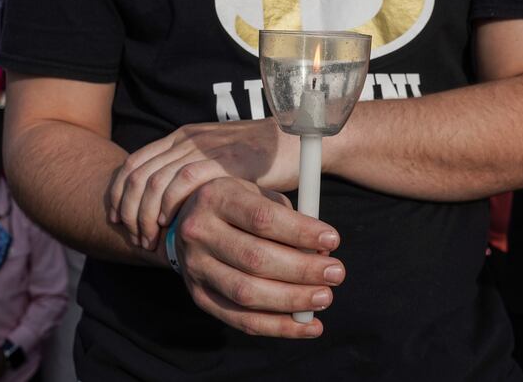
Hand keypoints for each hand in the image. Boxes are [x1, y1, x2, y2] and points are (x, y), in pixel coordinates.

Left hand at [109, 119, 298, 248]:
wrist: (295, 142)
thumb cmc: (259, 159)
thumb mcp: (217, 163)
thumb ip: (195, 174)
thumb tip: (171, 206)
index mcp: (181, 137)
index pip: (133, 163)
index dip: (118, 194)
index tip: (118, 220)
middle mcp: (187, 139)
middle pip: (138, 175)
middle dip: (130, 211)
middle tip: (137, 238)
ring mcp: (205, 148)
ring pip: (156, 181)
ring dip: (147, 215)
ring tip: (154, 240)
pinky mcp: (225, 160)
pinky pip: (185, 181)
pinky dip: (173, 205)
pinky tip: (176, 225)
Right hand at [172, 177, 344, 337]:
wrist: (186, 221)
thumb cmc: (237, 206)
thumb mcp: (258, 195)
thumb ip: (289, 218)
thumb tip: (322, 253)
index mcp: (216, 198)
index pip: (262, 218)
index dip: (300, 232)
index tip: (333, 240)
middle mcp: (199, 232)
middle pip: (255, 258)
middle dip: (302, 270)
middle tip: (336, 273)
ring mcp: (195, 268)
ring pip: (247, 293)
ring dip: (293, 300)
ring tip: (325, 297)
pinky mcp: (199, 296)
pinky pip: (241, 320)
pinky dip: (279, 327)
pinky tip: (310, 326)